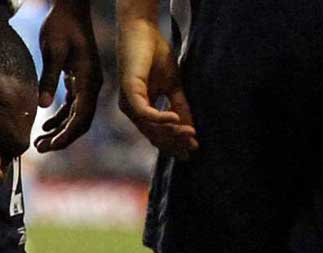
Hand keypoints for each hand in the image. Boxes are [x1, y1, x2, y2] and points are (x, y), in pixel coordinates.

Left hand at [33, 0, 102, 152]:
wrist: (70, 9)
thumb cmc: (62, 26)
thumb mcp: (53, 50)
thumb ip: (49, 78)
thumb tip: (44, 105)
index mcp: (89, 79)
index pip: (82, 116)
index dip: (67, 134)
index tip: (51, 145)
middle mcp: (92, 84)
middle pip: (81, 121)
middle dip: (62, 138)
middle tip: (41, 148)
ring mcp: (87, 83)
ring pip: (76, 116)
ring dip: (59, 130)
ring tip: (40, 142)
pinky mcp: (79, 79)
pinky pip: (73, 106)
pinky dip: (60, 117)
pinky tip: (46, 125)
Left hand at [116, 15, 197, 158]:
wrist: (143, 33)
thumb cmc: (156, 56)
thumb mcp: (173, 86)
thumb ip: (180, 106)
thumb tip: (191, 127)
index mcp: (141, 110)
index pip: (158, 133)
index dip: (175, 143)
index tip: (193, 150)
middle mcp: (132, 111)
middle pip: (154, 135)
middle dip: (175, 142)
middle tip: (193, 147)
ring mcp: (129, 103)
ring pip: (150, 127)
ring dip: (171, 132)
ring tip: (190, 133)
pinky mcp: (129, 92)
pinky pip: (145, 112)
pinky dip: (160, 118)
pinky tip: (176, 120)